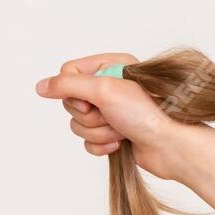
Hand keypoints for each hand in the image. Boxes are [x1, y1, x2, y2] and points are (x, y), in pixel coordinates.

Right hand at [34, 53, 192, 182]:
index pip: (69, 72)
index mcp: (112, 67)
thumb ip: (67, 85)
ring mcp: (113, 112)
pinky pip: (88, 141)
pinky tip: (120, 145)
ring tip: (121, 132)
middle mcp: (112, 88)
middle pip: (72, 100)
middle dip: (89, 115)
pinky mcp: (115, 134)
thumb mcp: (104, 90)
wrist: (173, 146)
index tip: (92, 100)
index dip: (73, 90)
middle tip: (113, 117)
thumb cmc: (148, 114)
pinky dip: (101, 145)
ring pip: (79, 124)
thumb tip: (41, 87)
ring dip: (98, 132)